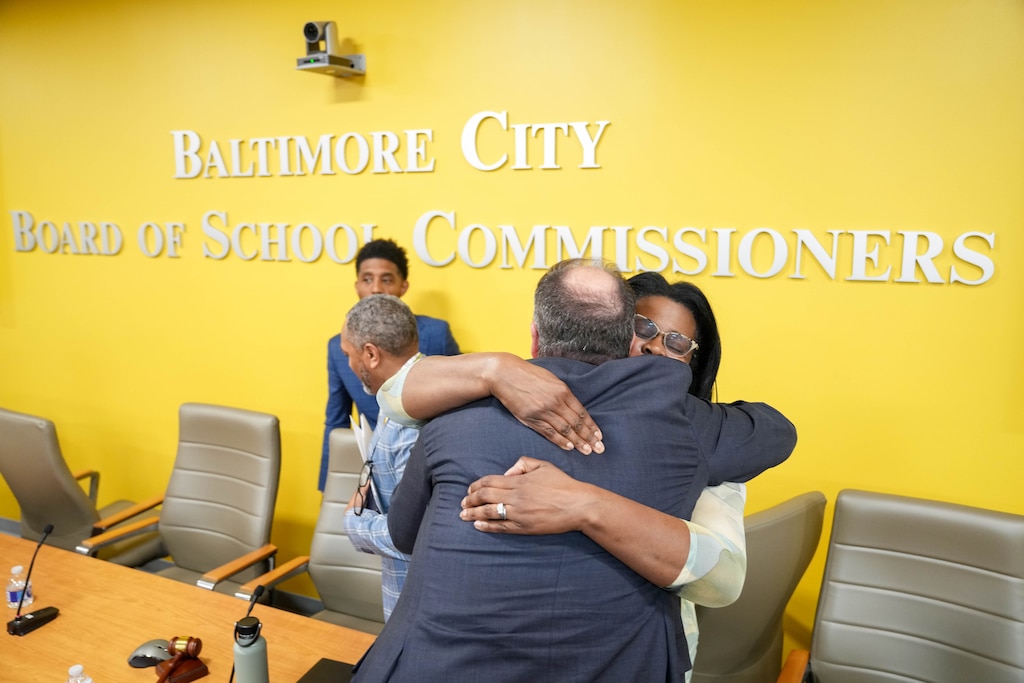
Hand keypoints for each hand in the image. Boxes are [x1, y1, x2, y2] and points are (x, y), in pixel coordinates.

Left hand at [459, 457, 595, 533]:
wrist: (578, 505)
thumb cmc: (562, 484)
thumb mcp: (543, 465)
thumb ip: (523, 464)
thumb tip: (507, 472)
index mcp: (519, 481)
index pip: (490, 481)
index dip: (476, 485)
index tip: (469, 489)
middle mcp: (516, 496)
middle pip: (485, 496)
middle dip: (471, 499)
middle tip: (463, 502)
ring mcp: (519, 513)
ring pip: (490, 512)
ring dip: (473, 513)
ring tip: (464, 515)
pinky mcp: (524, 527)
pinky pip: (501, 527)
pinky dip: (487, 526)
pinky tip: (478, 525)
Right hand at [490, 357, 603, 453]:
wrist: (505, 374)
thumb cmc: (529, 375)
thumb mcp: (551, 379)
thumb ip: (563, 393)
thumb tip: (574, 407)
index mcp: (562, 391)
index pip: (581, 412)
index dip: (591, 426)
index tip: (599, 436)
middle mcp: (555, 402)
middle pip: (576, 423)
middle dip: (589, 437)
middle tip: (599, 449)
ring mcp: (543, 411)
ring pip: (564, 429)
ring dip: (577, 442)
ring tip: (587, 451)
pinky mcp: (531, 418)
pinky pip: (548, 432)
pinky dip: (559, 441)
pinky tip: (568, 447)